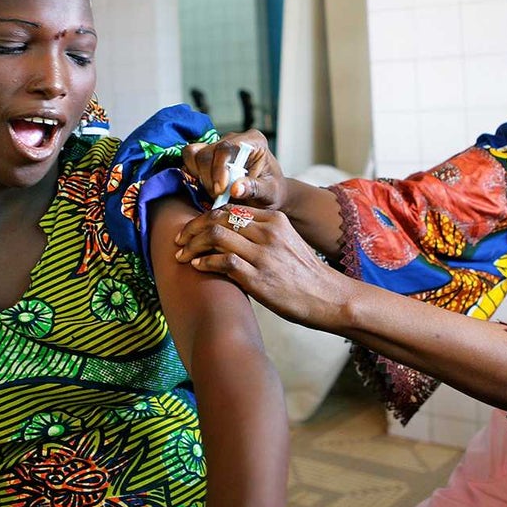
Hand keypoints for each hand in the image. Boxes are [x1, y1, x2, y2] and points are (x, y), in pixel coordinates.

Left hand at [175, 205, 348, 329]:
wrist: (327, 297)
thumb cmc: (303, 274)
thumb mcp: (286, 242)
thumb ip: (260, 233)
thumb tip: (227, 233)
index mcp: (275, 220)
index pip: (229, 208)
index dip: (204, 216)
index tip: (191, 229)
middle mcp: (268, 232)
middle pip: (218, 218)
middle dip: (192, 228)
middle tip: (179, 240)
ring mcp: (263, 255)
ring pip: (216, 236)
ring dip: (192, 245)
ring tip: (181, 255)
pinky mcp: (259, 278)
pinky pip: (222, 262)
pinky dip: (204, 262)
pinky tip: (197, 267)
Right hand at [182, 131, 287, 209]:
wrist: (267, 195)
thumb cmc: (272, 192)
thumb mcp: (269, 193)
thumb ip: (254, 189)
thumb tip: (235, 188)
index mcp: (253, 141)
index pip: (227, 148)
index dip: (219, 169)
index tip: (221, 191)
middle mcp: (234, 139)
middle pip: (207, 152)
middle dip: (208, 178)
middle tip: (219, 197)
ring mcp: (217, 145)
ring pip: (193, 154)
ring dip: (199, 177)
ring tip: (215, 193)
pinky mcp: (206, 155)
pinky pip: (189, 161)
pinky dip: (194, 176)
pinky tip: (207, 189)